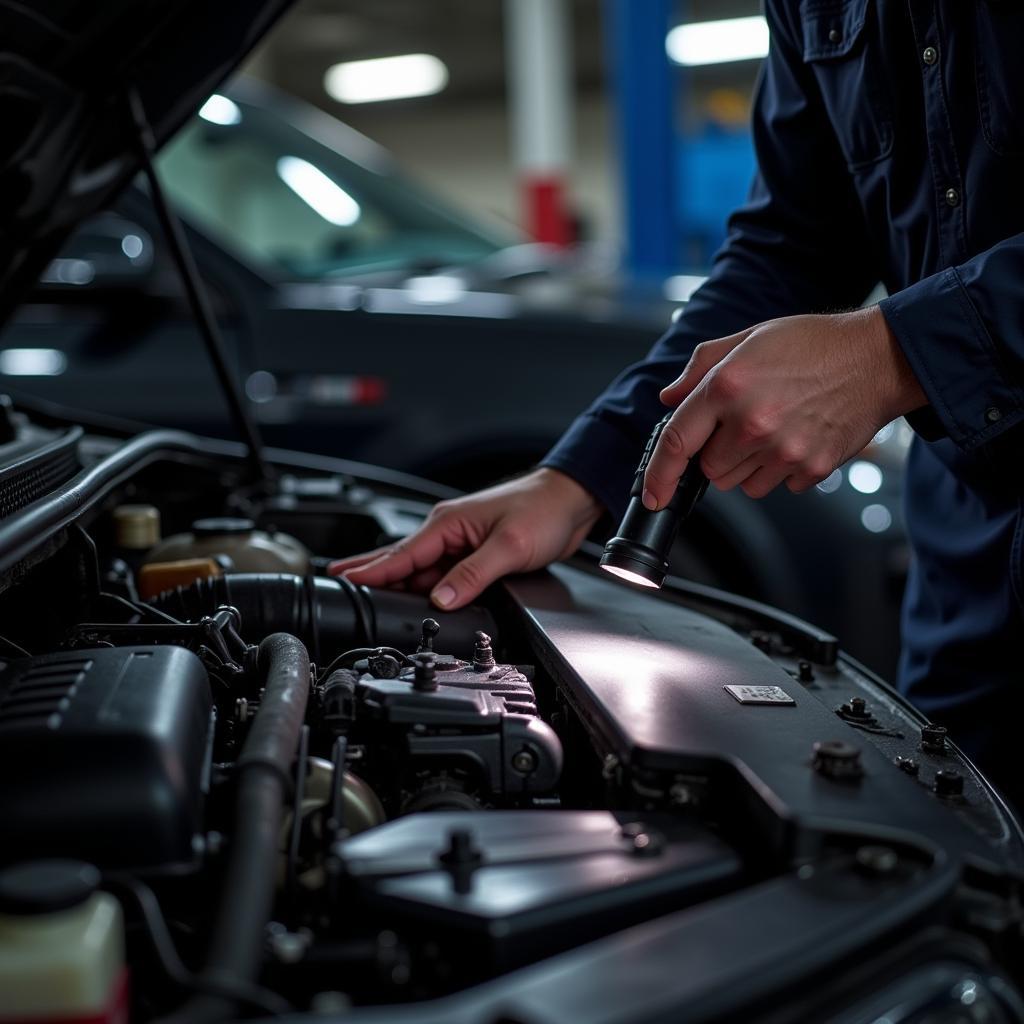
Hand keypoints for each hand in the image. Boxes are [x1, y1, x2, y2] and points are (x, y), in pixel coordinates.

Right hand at [328, 468, 602, 609]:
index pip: (400, 554)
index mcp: (447, 524)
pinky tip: (414, 598)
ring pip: (420, 570)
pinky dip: (425, 587)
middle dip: (369, 573)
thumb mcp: (508, 547)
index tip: (343, 582)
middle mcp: (448, 531)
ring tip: (365, 597)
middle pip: (400, 560)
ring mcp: (460, 543)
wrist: (571, 501)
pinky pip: (440, 574)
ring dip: (397, 584)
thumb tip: (441, 600)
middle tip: (337, 587)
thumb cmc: (542, 510)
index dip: (370, 572)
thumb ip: (472, 575)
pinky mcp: (475, 554)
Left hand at [642, 306, 925, 506]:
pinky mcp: (810, 468)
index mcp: (728, 386)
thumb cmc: (814, 345)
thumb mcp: (749, 339)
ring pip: (740, 483)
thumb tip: (669, 397)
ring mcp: (783, 449)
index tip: (651, 494)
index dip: (658, 475)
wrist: (877, 359)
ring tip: (775, 427)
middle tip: (745, 422)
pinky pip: (777, 486)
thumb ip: (701, 368)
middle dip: (718, 452)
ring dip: (748, 464)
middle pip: (710, 470)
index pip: (677, 442)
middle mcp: (752, 422)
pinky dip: (781, 470)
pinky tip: (797, 436)